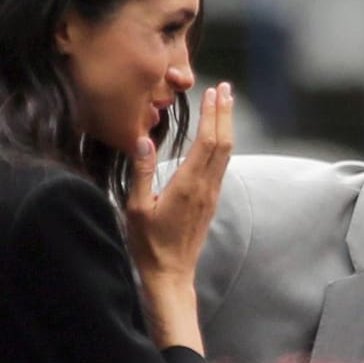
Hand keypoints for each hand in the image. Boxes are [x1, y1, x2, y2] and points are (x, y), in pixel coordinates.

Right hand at [126, 82, 234, 286]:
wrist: (171, 274)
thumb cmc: (149, 244)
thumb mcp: (137, 208)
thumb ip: (142, 173)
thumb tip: (143, 140)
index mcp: (189, 185)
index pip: (207, 143)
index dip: (213, 116)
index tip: (214, 92)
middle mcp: (205, 187)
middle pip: (222, 143)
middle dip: (224, 114)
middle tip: (226, 88)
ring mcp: (211, 195)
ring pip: (225, 154)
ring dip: (225, 126)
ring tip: (225, 104)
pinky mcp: (210, 201)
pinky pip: (220, 166)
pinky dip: (221, 144)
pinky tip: (217, 136)